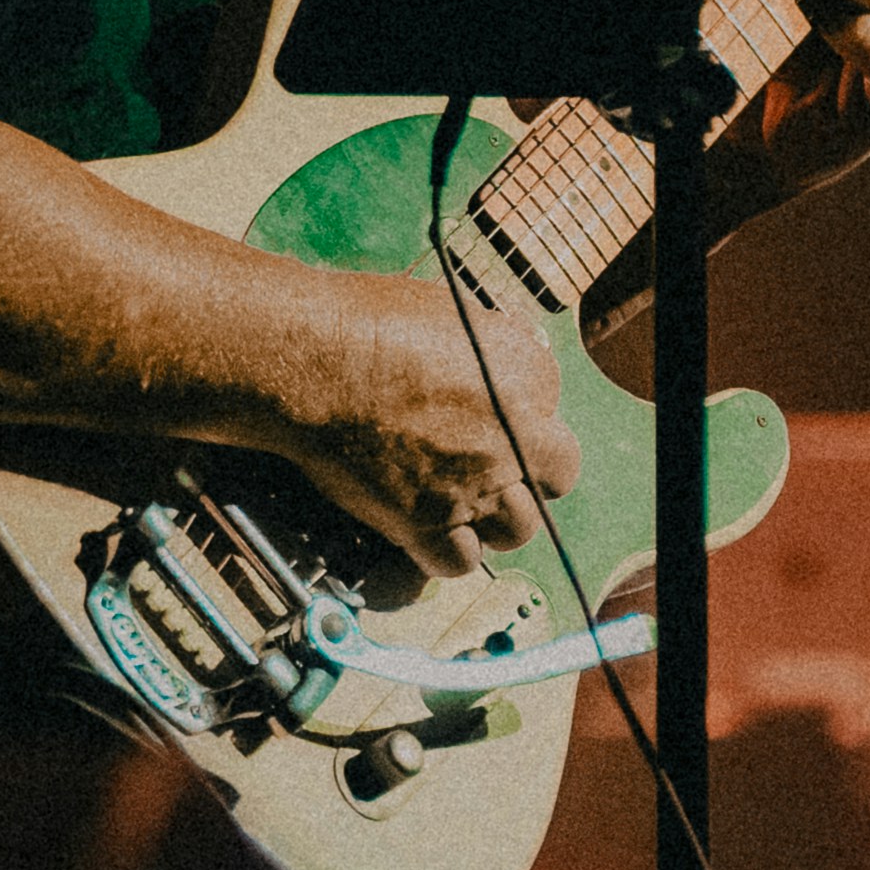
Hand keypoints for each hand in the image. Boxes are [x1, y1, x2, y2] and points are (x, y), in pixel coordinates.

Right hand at [258, 271, 569, 579]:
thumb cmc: (366, 321)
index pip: (553, 407)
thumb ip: (491, 345)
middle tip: (493, 462)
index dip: (522, 414)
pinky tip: (428, 527)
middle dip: (530, 470)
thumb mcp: (450, 309)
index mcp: (527, 373)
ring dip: (495, 515)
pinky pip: (459, 560)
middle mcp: (515, 433)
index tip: (491, 413)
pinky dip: (447, 550)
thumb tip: (503, 357)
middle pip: (558, 473)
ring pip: (519, 526)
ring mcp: (474, 482)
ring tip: (461, 497)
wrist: (311, 358)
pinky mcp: (428, 520)